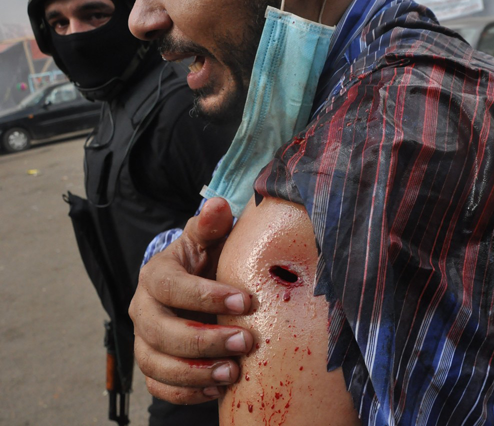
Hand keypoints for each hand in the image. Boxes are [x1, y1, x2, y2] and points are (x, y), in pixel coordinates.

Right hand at [129, 198, 253, 403]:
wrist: (195, 283)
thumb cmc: (207, 259)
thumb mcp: (209, 238)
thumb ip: (212, 224)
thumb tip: (219, 204)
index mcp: (157, 275)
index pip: (172, 287)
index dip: (206, 296)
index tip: (245, 303)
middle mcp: (143, 309)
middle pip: (161, 331)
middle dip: (204, 340)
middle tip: (245, 342)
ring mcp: (145, 340)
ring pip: (156, 364)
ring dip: (195, 373)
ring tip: (234, 372)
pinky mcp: (153, 365)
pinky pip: (159, 386)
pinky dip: (186, 393)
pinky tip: (218, 390)